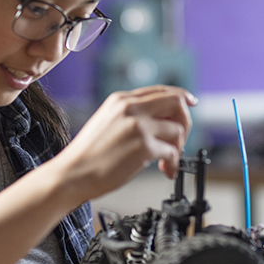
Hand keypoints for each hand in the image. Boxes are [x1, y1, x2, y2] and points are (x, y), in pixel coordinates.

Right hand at [54, 85, 195, 199]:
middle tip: (180, 141)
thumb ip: (132, 116)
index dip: (181, 97)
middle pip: (176, 102)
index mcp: (121, 100)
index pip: (160, 90)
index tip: (191, 104)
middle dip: (185, 122)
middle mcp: (131, 108)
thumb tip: (161, 122)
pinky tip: (164, 170)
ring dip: (178, 149)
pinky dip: (172, 163)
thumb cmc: (88, 155)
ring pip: (177, 130)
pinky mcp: (143, 146)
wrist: (73, 173)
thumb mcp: (108, 122)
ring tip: (166, 162)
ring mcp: (138, 126)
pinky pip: (172, 152)